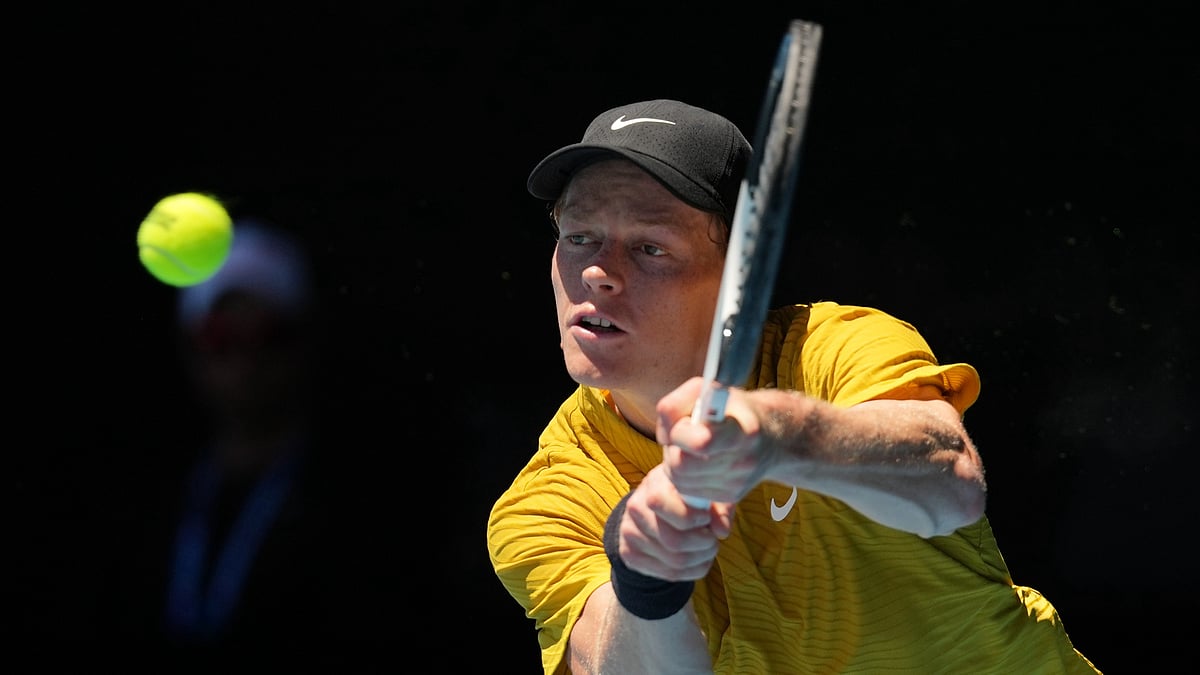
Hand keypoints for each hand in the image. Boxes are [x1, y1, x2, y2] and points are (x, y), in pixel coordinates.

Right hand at [618, 466, 731, 581]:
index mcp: (654, 485)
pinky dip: (693, 570)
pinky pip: (670, 574)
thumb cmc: (686, 496)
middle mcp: (635, 508)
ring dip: (701, 559)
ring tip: (707, 548)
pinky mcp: (630, 555)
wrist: (653, 507)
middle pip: (674, 541)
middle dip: (703, 544)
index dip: (692, 517)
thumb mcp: (704, 492)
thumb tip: (722, 531)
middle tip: (712, 539)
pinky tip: (698, 558)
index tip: (706, 517)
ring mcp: (629, 534)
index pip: (663, 504)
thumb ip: (718, 507)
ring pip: (675, 562)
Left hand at [656, 377, 770, 505]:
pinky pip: (689, 492)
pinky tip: (697, 462)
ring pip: (680, 482)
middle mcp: (744, 461)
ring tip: (690, 448)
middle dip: (672, 450)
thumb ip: (676, 406)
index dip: (681, 434)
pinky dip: (685, 477)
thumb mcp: (705, 392)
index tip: (685, 422)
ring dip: (675, 464)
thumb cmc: (731, 409)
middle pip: (681, 466)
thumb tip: (664, 435)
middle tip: (682, 437)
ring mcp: (737, 483)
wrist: (770, 436)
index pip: (701, 442)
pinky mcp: (730, 497)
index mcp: (742, 431)